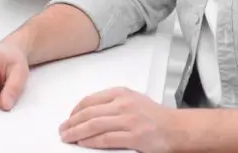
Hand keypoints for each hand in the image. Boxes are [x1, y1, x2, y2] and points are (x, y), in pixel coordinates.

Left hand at [59, 87, 179, 151]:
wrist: (175, 128)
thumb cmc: (154, 116)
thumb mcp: (132, 100)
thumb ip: (112, 103)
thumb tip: (88, 112)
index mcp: (121, 93)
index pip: (90, 100)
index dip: (75, 110)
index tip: (69, 118)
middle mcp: (123, 105)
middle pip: (88, 113)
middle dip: (71, 123)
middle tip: (62, 130)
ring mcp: (128, 121)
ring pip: (93, 125)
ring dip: (76, 133)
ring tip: (67, 138)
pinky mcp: (133, 137)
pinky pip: (105, 139)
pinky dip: (91, 142)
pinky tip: (83, 143)